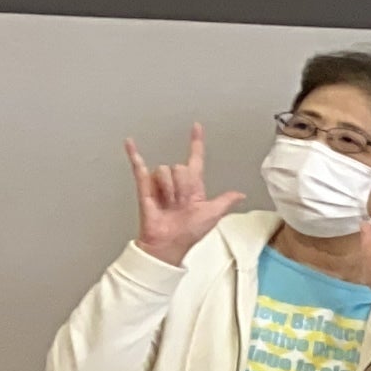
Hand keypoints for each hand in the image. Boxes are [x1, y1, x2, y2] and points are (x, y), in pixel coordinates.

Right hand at [125, 126, 243, 259]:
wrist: (170, 242)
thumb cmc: (190, 232)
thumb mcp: (213, 215)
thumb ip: (225, 201)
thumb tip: (240, 194)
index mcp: (194, 186)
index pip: (195, 159)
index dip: (196, 143)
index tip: (196, 127)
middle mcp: (176, 182)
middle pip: (179, 167)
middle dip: (182, 186)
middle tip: (181, 203)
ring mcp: (160, 184)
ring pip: (164, 171)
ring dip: (167, 190)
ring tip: (168, 205)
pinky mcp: (145, 188)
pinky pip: (139, 168)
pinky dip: (133, 154)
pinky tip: (130, 143)